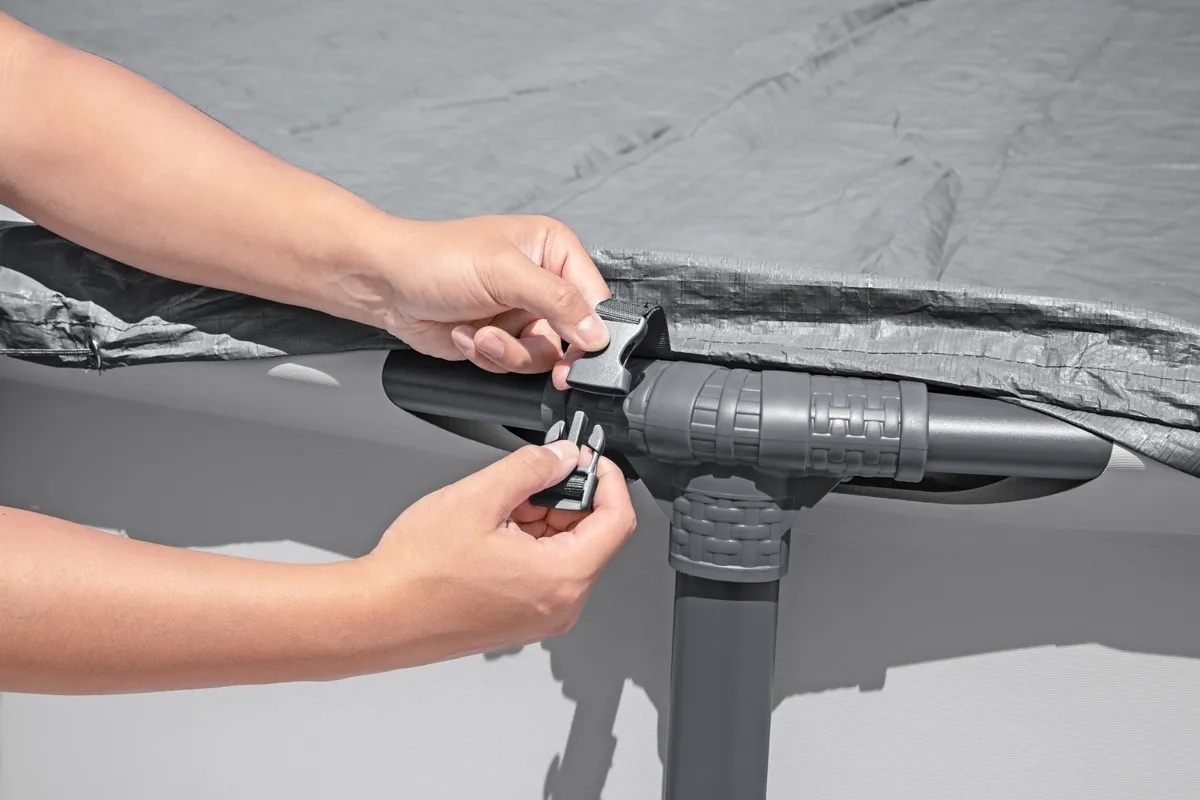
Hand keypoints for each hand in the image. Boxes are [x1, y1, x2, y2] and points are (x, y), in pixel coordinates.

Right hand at [360, 439, 636, 664]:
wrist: (377, 617)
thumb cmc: (416, 574)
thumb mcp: (479, 497)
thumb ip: (532, 468)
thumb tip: (563, 456)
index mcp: (562, 578)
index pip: (618, 520)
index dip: (607, 479)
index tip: (588, 458)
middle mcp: (560, 605)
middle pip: (592, 536)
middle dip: (567, 497)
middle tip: (533, 473)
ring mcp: (540, 617)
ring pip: (565, 552)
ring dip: (543, 519)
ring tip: (499, 505)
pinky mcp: (519, 620)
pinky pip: (543, 572)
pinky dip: (528, 542)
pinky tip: (493, 528)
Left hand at [382, 215, 611, 389]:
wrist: (385, 283)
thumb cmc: (436, 258)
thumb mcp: (505, 273)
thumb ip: (557, 301)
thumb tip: (597, 333)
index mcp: (554, 250)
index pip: (595, 298)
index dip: (592, 329)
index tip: (582, 354)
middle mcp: (543, 281)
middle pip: (573, 335)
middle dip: (542, 348)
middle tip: (549, 369)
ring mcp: (521, 313)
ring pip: (542, 356)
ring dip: (508, 352)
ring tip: (480, 335)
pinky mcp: (500, 338)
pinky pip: (513, 364)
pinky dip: (488, 356)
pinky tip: (466, 334)